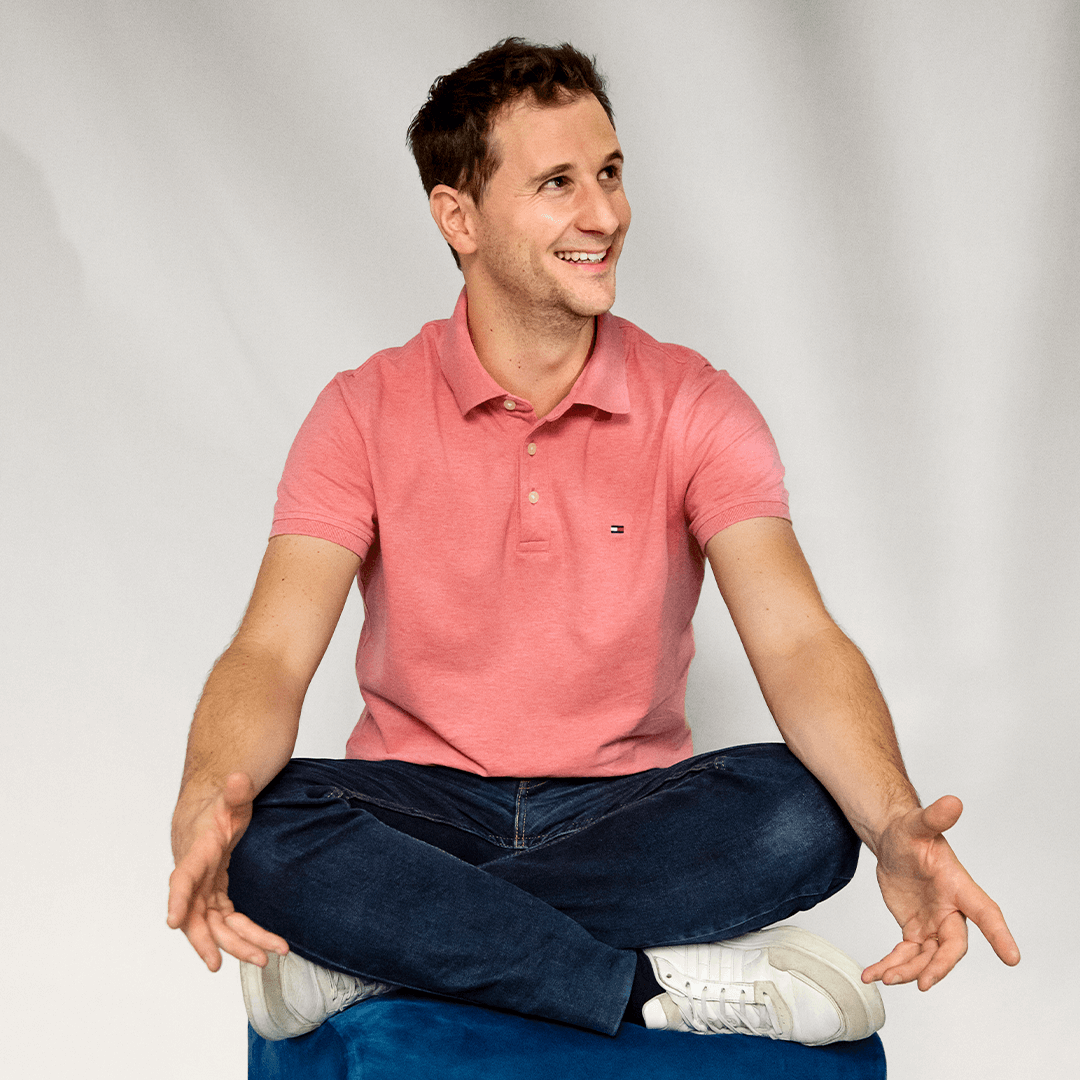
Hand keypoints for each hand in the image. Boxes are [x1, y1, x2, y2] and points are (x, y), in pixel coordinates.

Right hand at [167, 772, 287, 970]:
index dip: (177, 899)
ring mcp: (204, 891)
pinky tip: (265, 946)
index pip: (182, 878)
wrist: (205, 814)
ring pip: (216, 926)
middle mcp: (195, 879)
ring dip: (240, 943)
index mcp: (195, 853)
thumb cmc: (216, 807)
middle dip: (214, 941)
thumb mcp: (231, 797)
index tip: (173, 921)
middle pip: (197, 916)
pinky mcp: (216, 897)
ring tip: (268, 957)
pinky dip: (244, 934)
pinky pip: (228, 922)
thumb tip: (238, 777)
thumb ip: (236, 791)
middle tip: (239, 959)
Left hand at [863, 795, 1019, 989]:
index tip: (1012, 958)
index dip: (999, 934)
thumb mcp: (918, 824)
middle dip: (939, 966)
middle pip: (953, 946)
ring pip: (927, 956)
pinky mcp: (915, 929)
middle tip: (922, 982)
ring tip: (884, 976)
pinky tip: (873, 973)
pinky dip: (891, 965)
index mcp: (959, 887)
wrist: (893, 841)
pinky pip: (906, 955)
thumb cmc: (911, 832)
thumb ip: (935, 817)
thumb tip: (953, 802)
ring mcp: (933, 922)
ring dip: (908, 970)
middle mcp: (951, 910)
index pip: (985, 912)